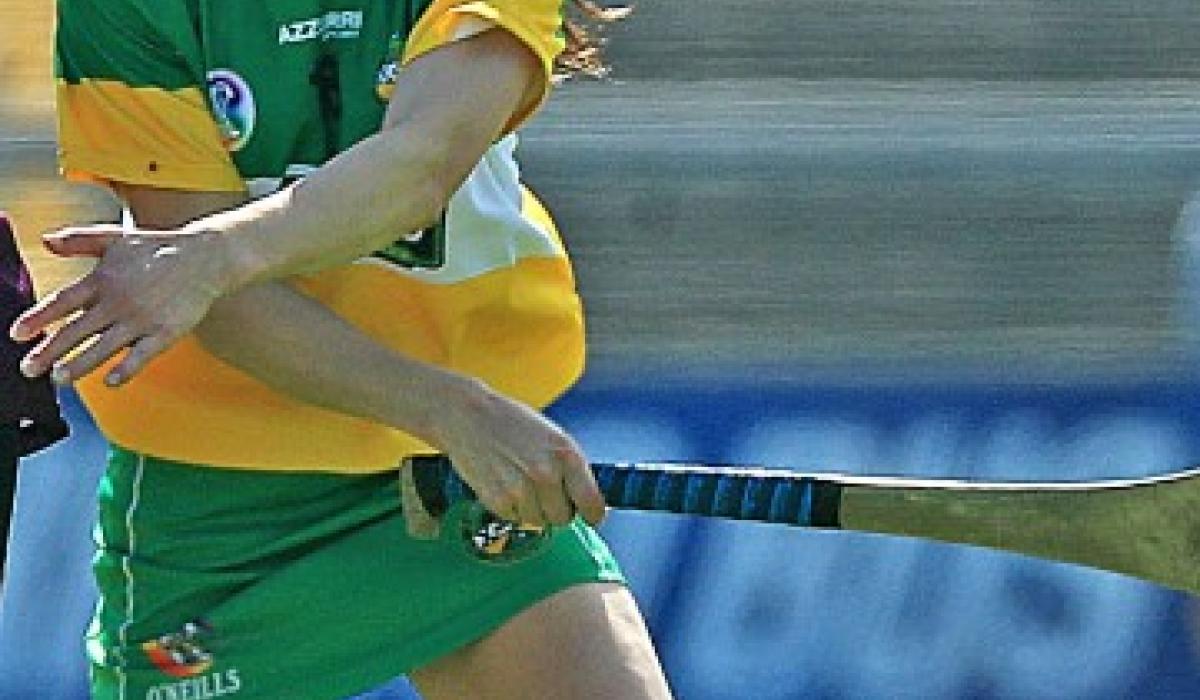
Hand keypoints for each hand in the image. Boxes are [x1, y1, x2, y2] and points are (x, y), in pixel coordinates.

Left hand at [9, 224, 236, 385]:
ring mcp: (142, 319)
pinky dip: (127, 368)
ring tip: (59, 379)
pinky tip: (111, 382)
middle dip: (49, 352)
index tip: (18, 335)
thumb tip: (45, 240)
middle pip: (77, 331)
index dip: (38, 319)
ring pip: (104, 347)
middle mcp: (118, 301)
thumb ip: (79, 240)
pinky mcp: (166, 332)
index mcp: (103, 279)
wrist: (204, 258)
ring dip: (79, 365)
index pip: (63, 302)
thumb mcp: (115, 238)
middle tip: (28, 369)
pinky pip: (142, 355)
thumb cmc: (157, 248)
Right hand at [428, 378, 606, 527]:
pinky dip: (512, 508)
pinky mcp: (497, 500)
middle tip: (544, 490)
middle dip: (557, 508)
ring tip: (520, 482)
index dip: (592, 514)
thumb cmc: (513, 423)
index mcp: (566, 455)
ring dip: (533, 509)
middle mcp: (546, 474)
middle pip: (563, 518)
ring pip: (539, 521)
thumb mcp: (553, 437)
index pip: (591, 503)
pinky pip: (515, 519)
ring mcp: (520, 489)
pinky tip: (504, 484)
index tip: (590, 516)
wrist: (468, 416)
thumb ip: (571, 469)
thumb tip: (588, 502)